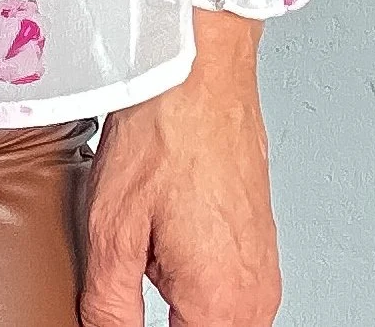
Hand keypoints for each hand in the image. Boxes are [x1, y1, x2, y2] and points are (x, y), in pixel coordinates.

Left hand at [80, 10, 281, 326]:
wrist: (200, 73)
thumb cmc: (164, 135)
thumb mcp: (112, 232)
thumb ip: (110, 308)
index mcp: (222, 306)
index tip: (119, 310)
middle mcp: (256, 297)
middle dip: (162, 318)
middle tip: (132, 272)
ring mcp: (264, 271)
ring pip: (215, 318)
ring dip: (178, 307)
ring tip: (144, 254)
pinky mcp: (261, 247)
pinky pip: (228, 290)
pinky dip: (193, 281)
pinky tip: (164, 238)